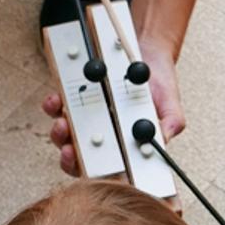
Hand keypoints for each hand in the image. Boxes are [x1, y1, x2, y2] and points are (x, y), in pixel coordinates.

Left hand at [42, 44, 185, 175]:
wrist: (144, 49)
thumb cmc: (157, 80)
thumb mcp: (169, 99)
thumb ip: (171, 121)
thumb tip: (162, 139)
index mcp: (128, 144)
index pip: (112, 169)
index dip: (100, 175)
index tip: (93, 171)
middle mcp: (106, 136)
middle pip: (82, 159)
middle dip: (72, 159)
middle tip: (70, 150)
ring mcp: (88, 121)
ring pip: (66, 137)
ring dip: (60, 134)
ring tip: (63, 123)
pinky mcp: (73, 101)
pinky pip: (57, 109)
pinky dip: (54, 106)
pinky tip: (57, 100)